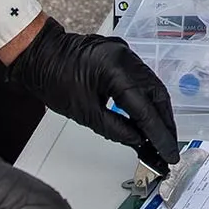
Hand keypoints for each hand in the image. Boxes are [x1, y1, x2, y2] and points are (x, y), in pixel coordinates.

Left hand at [0, 20, 178, 173]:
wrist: (38, 54)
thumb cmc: (52, 80)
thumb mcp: (84, 113)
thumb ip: (116, 129)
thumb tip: (138, 141)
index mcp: (117, 71)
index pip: (146, 110)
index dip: (159, 135)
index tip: (168, 154)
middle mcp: (128, 58)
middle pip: (158, 95)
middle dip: (166, 124)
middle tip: (170, 147)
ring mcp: (127, 54)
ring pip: (154, 87)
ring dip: (159, 113)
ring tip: (162, 136)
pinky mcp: (123, 56)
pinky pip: (143, 80)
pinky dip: (148, 100)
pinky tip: (149, 117)